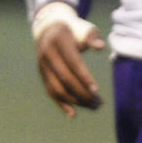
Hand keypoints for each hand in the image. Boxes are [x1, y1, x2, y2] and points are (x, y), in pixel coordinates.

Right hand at [32, 1, 105, 116]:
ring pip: (57, 87)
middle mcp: (47, 53)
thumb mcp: (84, 29)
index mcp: (58, 40)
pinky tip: (73, 114)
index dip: (84, 77)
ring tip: (93, 106)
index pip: (72, 62)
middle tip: (99, 103)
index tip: (97, 90)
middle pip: (64, 78)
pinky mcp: (41, 73)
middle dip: (82, 93)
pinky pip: (50, 90)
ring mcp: (42, 64)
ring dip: (75, 100)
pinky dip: (61, 103)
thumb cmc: (74, 30)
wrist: (49, 28)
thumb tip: (100, 47)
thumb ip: (93, 37)